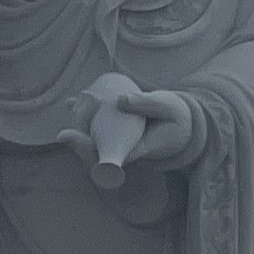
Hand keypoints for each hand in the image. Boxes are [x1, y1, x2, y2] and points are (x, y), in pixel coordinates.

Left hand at [57, 71, 198, 177]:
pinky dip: (84, 117)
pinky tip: (72, 103)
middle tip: (70, 107)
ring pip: (94, 141)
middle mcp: (126, 150)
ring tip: (72, 103)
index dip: (85, 146)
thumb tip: (120, 99)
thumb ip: (147, 103)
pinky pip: (96, 131)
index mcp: (139, 147)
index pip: (107, 154)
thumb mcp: (168, 107)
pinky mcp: (117, 137)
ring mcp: (121, 145)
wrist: (185, 128)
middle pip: (95, 151)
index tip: (67, 134)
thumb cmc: (178, 118)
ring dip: (79, 124)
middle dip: (77, 135)